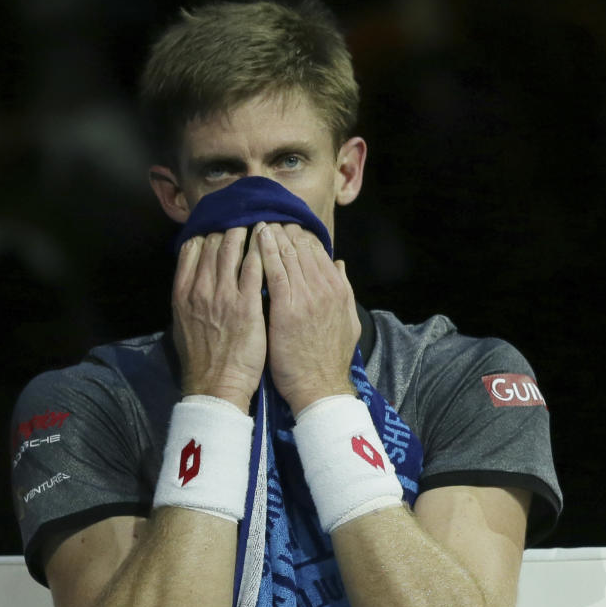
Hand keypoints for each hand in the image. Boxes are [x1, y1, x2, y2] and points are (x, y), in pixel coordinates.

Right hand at [171, 226, 265, 411]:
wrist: (216, 386)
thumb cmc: (202, 359)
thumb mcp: (182, 323)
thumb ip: (188, 298)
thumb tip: (193, 278)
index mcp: (182, 293)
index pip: (191, 248)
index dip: (206, 232)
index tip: (218, 227)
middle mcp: (200, 289)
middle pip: (213, 243)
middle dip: (228, 227)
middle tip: (243, 218)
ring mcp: (223, 296)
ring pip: (233, 249)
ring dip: (246, 233)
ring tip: (259, 224)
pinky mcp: (247, 306)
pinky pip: (254, 268)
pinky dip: (262, 252)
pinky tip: (271, 244)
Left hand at [256, 222, 360, 414]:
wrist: (319, 387)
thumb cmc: (328, 360)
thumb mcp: (348, 322)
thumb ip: (344, 290)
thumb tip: (340, 264)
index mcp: (338, 291)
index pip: (318, 252)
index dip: (301, 237)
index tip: (287, 228)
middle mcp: (325, 289)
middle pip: (303, 248)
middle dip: (285, 231)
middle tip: (268, 218)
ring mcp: (307, 297)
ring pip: (289, 254)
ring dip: (274, 235)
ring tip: (259, 221)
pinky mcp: (288, 308)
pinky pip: (275, 271)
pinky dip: (267, 251)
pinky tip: (257, 237)